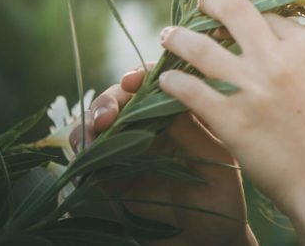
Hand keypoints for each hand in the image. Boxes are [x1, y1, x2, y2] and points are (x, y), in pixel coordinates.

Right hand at [71, 65, 256, 245]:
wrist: (208, 245)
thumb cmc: (222, 199)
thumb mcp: (215, 160)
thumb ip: (193, 129)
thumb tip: (171, 93)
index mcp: (178, 117)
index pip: (156, 84)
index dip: (141, 76)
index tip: (133, 79)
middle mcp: (149, 129)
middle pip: (120, 100)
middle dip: (110, 99)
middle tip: (109, 113)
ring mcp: (125, 153)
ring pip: (97, 125)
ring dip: (90, 121)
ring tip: (97, 129)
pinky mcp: (108, 180)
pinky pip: (87, 158)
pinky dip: (82, 150)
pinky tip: (86, 150)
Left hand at [156, 0, 304, 222]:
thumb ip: (299, 60)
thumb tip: (272, 47)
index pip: (267, 14)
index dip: (248, 17)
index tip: (234, 20)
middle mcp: (278, 57)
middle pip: (234, 10)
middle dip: (212, 3)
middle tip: (200, 6)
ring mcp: (252, 86)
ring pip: (200, 46)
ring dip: (178, 38)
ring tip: (169, 36)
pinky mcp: (230, 118)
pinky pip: (187, 89)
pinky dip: (172, 82)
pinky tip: (165, 82)